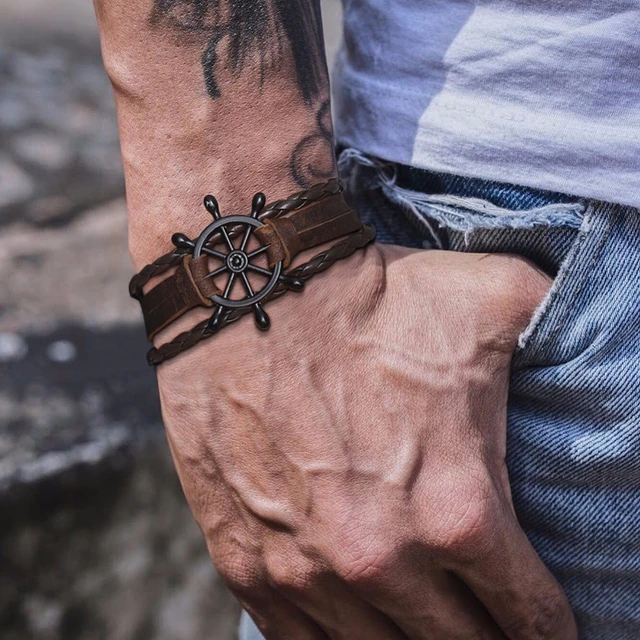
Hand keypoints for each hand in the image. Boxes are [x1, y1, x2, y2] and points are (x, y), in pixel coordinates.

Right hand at [156, 245, 576, 639]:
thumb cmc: (369, 300)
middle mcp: (382, 558)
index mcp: (458, 508)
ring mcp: (308, 571)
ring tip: (425, 624)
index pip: (530, 615)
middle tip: (489, 624)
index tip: (547, 625)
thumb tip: (600, 342)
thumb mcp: (494, 298)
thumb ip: (562, 327)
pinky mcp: (247, 565)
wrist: (252, 293)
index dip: (550, 628)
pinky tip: (357, 624)